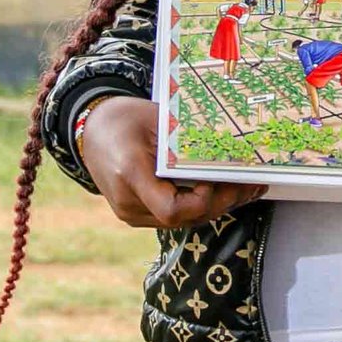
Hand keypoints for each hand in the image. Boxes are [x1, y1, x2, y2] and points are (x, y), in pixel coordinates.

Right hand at [76, 97, 264, 229]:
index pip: (171, 209)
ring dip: (215, 206)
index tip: (213, 178)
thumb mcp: (156, 119)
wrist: (91, 130)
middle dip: (220, 202)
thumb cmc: (123, 119)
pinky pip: (174, 217)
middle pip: (183, 219)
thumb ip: (187, 140)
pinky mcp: (137, 214)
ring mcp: (131, 212)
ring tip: (246, 188)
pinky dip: (199, 206)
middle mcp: (128, 201)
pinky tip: (223, 192)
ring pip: (182, 222)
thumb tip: (229, 149)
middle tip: (250, 184)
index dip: (200, 200)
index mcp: (129, 174)